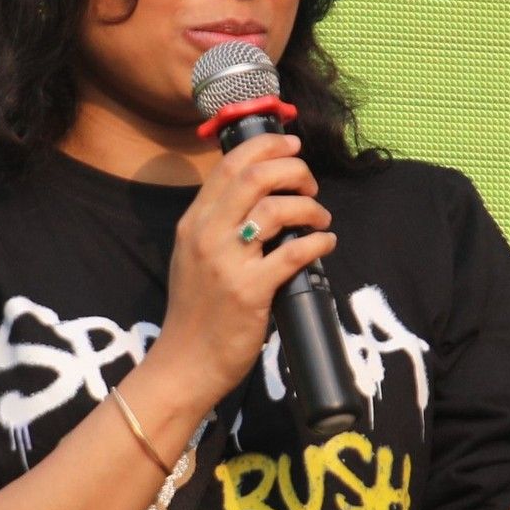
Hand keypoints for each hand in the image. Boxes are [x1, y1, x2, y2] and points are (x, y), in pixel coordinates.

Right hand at [135, 132, 334, 416]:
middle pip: (254, 177)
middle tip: (310, 183)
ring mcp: (227, 263)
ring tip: (321, 219)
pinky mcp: (250, 291)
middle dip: (293, 170)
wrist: (185, 362)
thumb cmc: (196, 312)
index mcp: (194, 223)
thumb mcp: (193, 257)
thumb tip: (261, 200)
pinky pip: (293, 253)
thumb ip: (218, 226)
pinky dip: (317, 242)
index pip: (228, 166)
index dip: (266, 147)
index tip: (292, 147)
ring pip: (276, 209)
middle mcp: (206, 235)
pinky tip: (325, 244)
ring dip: (310, 207)